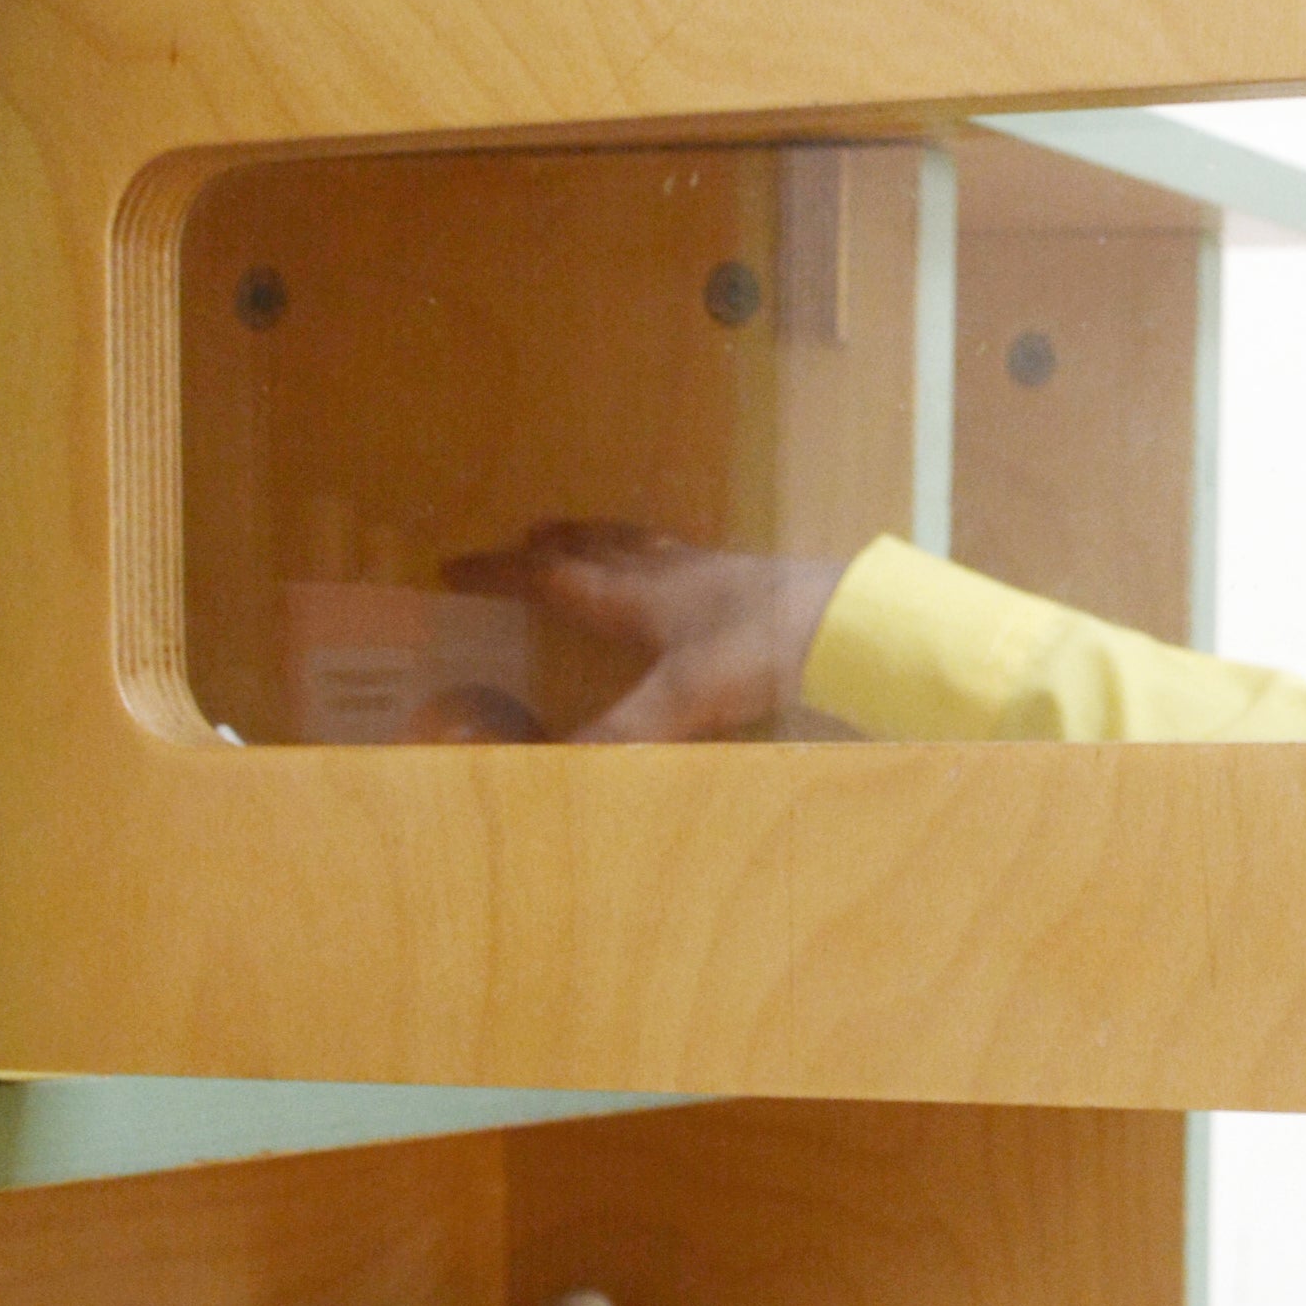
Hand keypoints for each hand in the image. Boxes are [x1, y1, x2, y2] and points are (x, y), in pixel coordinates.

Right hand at [439, 523, 844, 739]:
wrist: (851, 623)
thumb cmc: (762, 651)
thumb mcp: (683, 700)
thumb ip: (620, 734)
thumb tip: (553, 769)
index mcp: (638, 595)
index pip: (552, 577)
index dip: (500, 574)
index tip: (454, 566)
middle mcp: (672, 573)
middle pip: (599, 547)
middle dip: (556, 545)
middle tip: (527, 536)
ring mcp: (719, 571)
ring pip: (648, 545)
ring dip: (611, 540)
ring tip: (596, 539)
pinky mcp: (761, 579)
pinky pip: (696, 559)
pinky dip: (672, 559)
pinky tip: (692, 573)